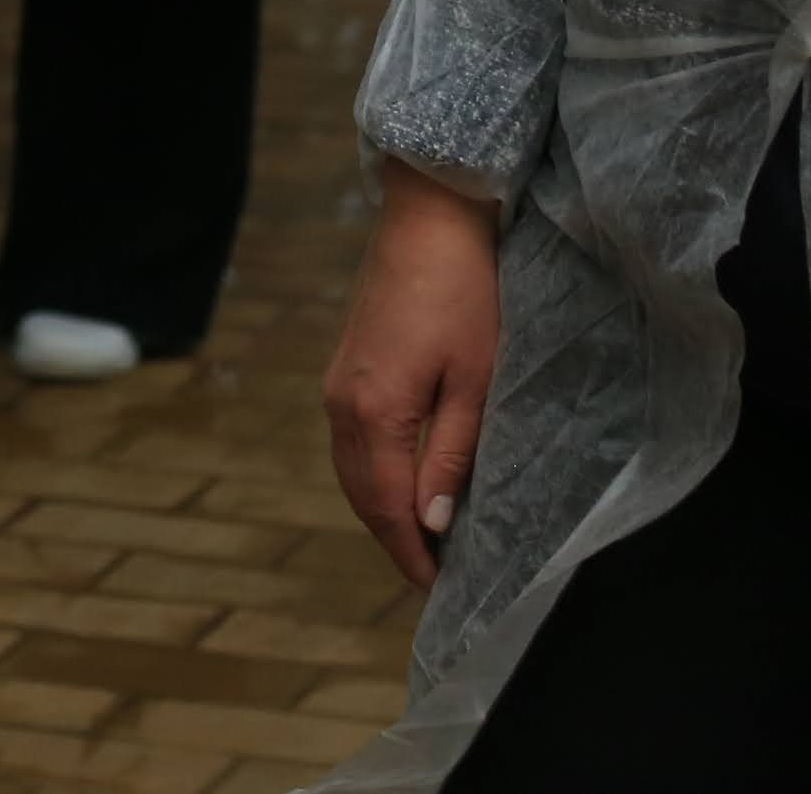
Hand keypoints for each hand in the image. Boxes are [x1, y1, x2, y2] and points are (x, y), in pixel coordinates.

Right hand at [323, 160, 503, 587]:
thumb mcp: (475, 381)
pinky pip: (350, 443)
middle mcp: (341, 406)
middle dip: (393, 540)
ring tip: (419, 539)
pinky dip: (372, 476)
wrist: (429, 221)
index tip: (439, 588)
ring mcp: (336, 386)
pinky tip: (400, 482)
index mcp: (374, 413)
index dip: (411, 554)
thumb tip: (430, 521)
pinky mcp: (343, 369)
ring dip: (380, 510)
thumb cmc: (466, 296)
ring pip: (351, 471)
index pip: (387, 507)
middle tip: (432, 576)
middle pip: (361, 495)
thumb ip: (450, 455)